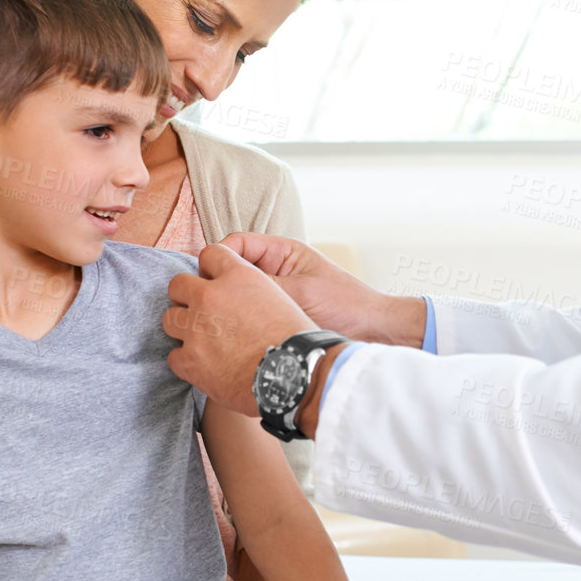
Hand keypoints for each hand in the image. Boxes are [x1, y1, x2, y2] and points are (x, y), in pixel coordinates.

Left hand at [165, 243, 316, 416]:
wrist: (295, 377)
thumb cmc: (298, 341)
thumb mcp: (282, 299)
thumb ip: (255, 293)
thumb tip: (246, 302)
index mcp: (239, 276)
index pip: (210, 255)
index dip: (211, 269)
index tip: (214, 283)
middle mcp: (211, 297)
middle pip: (178, 284)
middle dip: (186, 296)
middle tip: (201, 312)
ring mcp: (196, 329)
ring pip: (169, 318)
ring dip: (183, 327)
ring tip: (201, 340)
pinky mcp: (190, 360)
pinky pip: (173, 356)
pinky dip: (187, 361)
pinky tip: (204, 366)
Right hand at [221, 233, 427, 346]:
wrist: (374, 331)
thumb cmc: (346, 305)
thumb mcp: (301, 292)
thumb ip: (264, 287)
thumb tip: (224, 288)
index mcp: (282, 252)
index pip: (236, 244)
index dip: (216, 258)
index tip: (206, 277)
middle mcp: (276, 269)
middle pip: (232, 269)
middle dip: (218, 283)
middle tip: (205, 304)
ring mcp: (275, 293)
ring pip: (237, 294)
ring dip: (229, 306)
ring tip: (218, 321)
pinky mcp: (277, 316)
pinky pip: (249, 315)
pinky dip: (240, 323)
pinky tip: (233, 335)